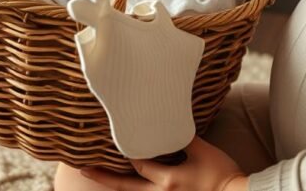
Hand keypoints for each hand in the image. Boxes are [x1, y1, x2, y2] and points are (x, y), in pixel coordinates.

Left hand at [81, 137, 246, 190]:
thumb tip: (169, 121)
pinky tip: (125, 185)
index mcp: (168, 180)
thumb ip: (183, 137)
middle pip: (126, 186)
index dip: (127, 150)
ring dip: (117, 186)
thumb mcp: (203, 151)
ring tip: (98, 177)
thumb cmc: (222, 173)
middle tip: (83, 169)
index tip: (113, 139)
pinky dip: (134, 190)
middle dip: (104, 178)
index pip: (139, 164)